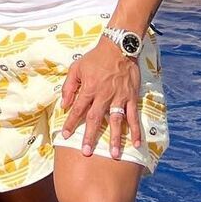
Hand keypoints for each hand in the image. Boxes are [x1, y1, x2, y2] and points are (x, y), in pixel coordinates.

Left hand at [60, 38, 142, 159]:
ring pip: (117, 121)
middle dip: (90, 137)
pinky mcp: (131, 97)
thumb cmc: (95, 58)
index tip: (65, 136)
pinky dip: (135, 130)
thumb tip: (64, 104)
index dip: (71, 123)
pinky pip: (133, 115)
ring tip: (114, 154)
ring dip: (115, 138)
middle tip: (87, 152)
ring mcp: (119, 97)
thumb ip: (69, 87)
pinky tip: (136, 143)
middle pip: (96, 119)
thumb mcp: (76, 68)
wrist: (118, 47)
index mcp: (89, 89)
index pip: (78, 109)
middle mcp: (104, 95)